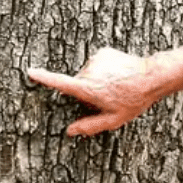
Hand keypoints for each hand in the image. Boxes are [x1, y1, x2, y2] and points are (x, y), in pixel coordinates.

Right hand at [28, 47, 153, 136]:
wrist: (151, 77)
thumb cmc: (133, 100)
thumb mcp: (114, 120)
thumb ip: (90, 126)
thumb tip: (70, 131)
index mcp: (88, 89)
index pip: (61, 83)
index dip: (44, 78)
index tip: (31, 72)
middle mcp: (89, 72)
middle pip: (78, 84)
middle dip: (88, 91)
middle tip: (108, 97)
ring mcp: (96, 60)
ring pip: (89, 73)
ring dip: (97, 80)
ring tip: (116, 85)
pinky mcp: (103, 51)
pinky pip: (97, 64)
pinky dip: (104, 69)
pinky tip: (118, 75)